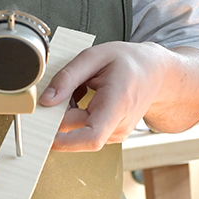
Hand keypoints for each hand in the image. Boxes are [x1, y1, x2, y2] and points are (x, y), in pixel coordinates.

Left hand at [39, 41, 198, 151]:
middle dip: (59, 113)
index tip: (43, 135)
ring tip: (83, 86)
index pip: (91, 137)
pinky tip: (86, 95)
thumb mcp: (95, 56)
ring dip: (69, 111)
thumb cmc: (129, 62)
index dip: (63, 142)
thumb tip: (46, 101)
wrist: (155, 72)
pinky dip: (76, 113)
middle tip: (62, 88)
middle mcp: (118, 125)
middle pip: (77, 130)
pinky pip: (84, 128)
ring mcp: (116, 133)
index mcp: (117, 104)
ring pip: (78, 130)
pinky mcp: (111, 133)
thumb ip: (68, 78)